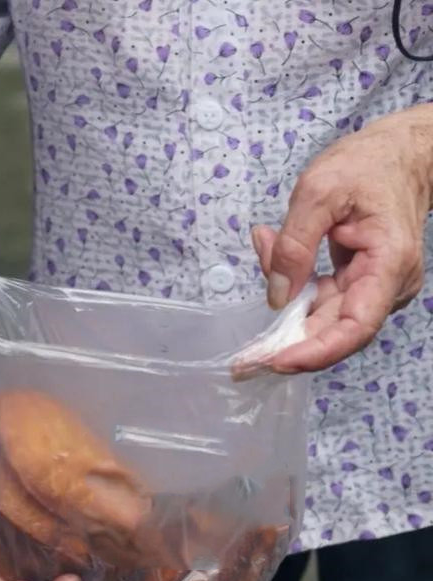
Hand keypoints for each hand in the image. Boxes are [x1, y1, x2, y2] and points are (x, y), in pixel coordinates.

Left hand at [252, 105, 432, 371]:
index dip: (316, 351)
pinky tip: (270, 260)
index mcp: (388, 263)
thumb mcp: (319, 190)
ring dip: (285, 320)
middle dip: (288, 349)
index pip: (355, 326)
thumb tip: (277, 295)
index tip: (277, 361)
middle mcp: (388, 285)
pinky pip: (322, 301)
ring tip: (250, 331)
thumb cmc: (367, 165)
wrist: (398, 155)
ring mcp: (374, 288)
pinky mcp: (358, 284)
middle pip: (336, 333)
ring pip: (324, 319)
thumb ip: (294, 244)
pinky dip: (293, 292)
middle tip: (243, 365)